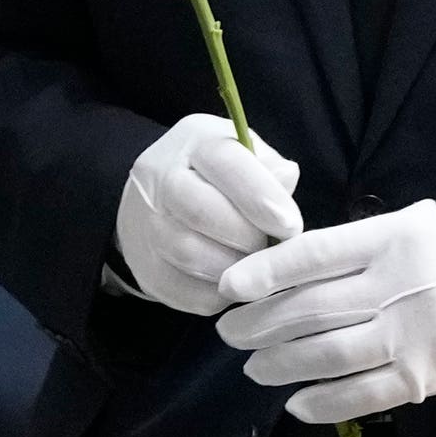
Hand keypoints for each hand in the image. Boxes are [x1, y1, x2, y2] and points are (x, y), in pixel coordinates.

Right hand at [114, 113, 303, 314]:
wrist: (153, 203)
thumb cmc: (216, 177)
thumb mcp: (245, 156)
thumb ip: (269, 167)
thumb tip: (286, 179)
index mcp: (194, 143)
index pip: (225, 161)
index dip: (260, 195)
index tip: (290, 225)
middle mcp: (161, 178)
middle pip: (201, 210)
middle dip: (246, 236)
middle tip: (269, 248)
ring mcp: (146, 224)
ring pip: (189, 253)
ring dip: (232, 268)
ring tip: (253, 266)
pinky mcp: (146, 266)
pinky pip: (183, 289)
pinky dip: (216, 293)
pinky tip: (233, 282)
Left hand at [216, 200, 435, 424]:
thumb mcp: (416, 222)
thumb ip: (359, 243)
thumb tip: (292, 263)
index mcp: (390, 239)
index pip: (312, 255)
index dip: (264, 273)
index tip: (229, 288)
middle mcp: (395, 285)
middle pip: (308, 309)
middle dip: (259, 324)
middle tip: (229, 332)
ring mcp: (410, 335)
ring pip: (326, 355)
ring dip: (281, 364)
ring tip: (254, 367)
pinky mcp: (424, 377)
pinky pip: (361, 395)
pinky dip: (322, 402)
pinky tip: (295, 403)